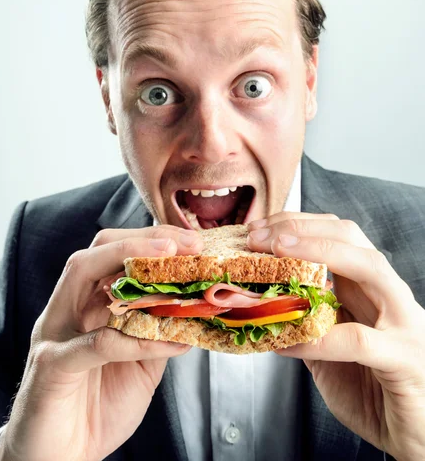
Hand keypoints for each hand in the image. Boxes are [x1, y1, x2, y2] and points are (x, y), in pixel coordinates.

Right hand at [0, 226, 201, 460]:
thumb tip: (194, 310)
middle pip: (96, 251)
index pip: (112, 253)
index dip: (151, 240)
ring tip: (168, 260)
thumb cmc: (95, 408)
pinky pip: (94, 343)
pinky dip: (133, 338)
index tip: (191, 241)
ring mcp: (55, 333)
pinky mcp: (51, 366)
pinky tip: (167, 341)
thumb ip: (158, 332)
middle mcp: (67, 309)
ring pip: (81, 274)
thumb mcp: (139, 363)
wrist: (59, 460)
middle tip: (184, 244)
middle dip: (141, 239)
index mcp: (86, 304)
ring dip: (126, 260)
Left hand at [247, 212, 424, 460]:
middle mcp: (388, 296)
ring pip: (369, 267)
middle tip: (257, 235)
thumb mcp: (330, 348)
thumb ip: (305, 325)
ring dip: (320, 251)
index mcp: (369, 289)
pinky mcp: (405, 359)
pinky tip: (288, 344)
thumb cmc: (374, 392)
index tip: (256, 228)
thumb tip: (259, 308)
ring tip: (278, 250)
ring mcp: (402, 324)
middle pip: (351, 237)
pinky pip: (360, 340)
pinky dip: (319, 339)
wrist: (417, 440)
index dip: (297, 224)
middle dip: (301, 227)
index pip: (337, 235)